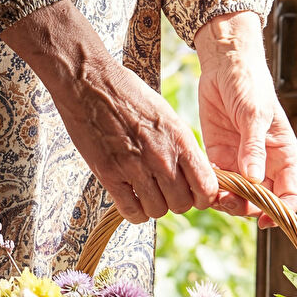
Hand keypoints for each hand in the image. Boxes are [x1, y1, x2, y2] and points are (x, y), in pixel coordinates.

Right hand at [1, 0, 219, 223]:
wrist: (90, 83)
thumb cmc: (128, 95)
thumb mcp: (166, 115)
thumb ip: (180, 145)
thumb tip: (191, 172)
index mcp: (180, 140)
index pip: (206, 187)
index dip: (203, 196)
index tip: (194, 194)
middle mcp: (162, 158)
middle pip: (182, 205)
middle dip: (176, 202)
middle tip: (165, 192)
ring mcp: (136, 169)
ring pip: (157, 211)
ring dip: (153, 207)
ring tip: (146, 193)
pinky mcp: (111, 176)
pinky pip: (131, 212)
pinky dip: (134, 213)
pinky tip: (130, 200)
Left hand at [194, 10, 296, 226]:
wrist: (225, 64)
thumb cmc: (249, 84)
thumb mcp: (254, 114)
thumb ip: (254, 147)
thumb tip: (255, 179)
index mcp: (283, 155)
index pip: (290, 194)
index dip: (281, 211)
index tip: (265, 219)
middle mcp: (264, 164)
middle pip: (261, 202)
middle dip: (247, 208)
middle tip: (228, 201)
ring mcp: (241, 163)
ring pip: (238, 198)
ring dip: (227, 202)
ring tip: (214, 194)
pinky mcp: (219, 158)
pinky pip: (218, 184)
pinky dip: (212, 189)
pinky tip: (205, 182)